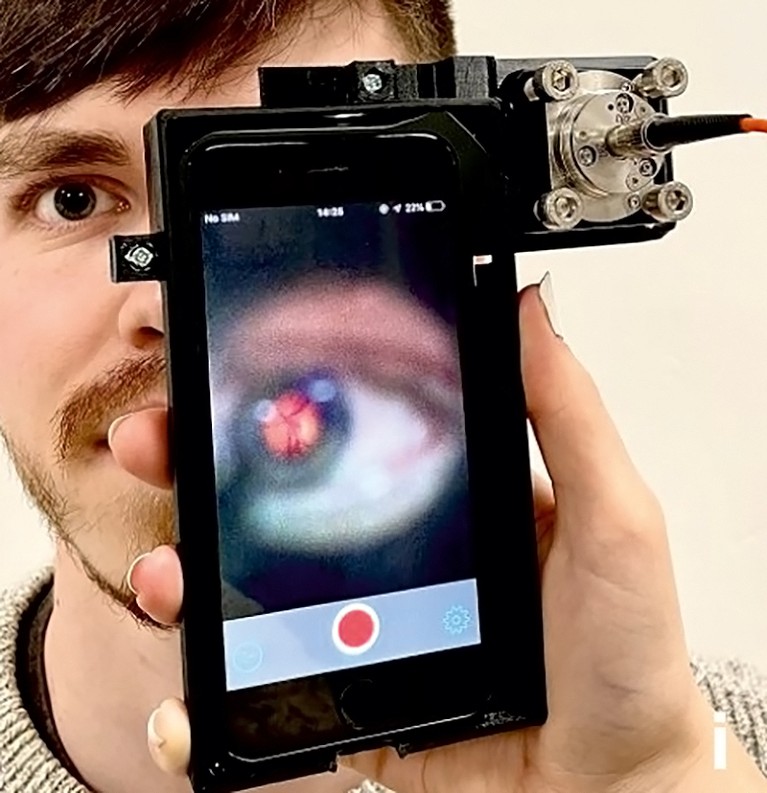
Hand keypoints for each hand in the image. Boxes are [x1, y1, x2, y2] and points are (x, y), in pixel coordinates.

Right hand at [110, 284, 763, 792]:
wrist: (607, 786)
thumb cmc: (621, 654)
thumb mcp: (611, 515)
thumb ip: (566, 413)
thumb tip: (526, 307)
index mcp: (447, 491)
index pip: (349, 425)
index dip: (286, 394)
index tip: (230, 367)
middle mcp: (396, 544)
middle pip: (283, 493)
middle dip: (205, 463)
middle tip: (159, 442)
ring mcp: (365, 618)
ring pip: (255, 580)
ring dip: (191, 565)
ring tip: (169, 570)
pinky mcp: (351, 687)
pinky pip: (266, 674)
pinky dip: (211, 677)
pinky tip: (188, 677)